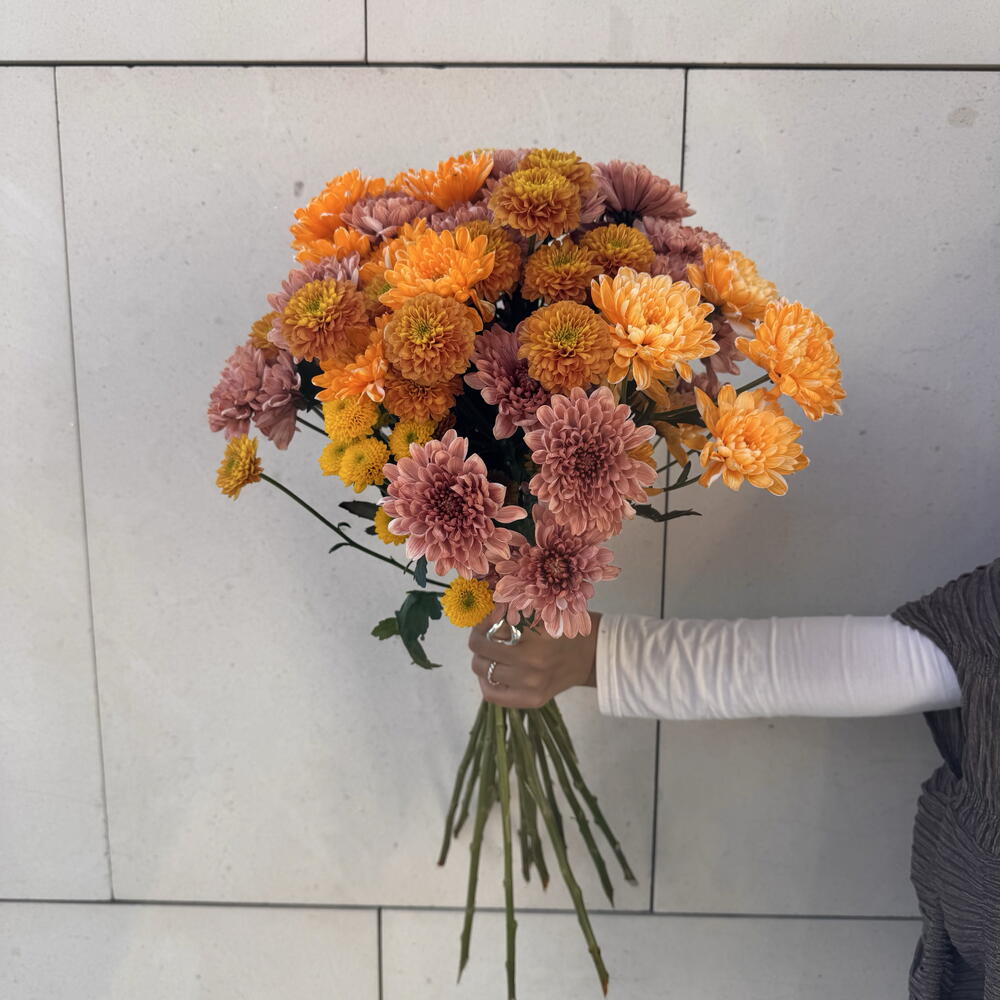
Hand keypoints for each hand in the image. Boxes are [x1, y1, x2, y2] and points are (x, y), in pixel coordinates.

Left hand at [468, 608, 599, 707]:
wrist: (588, 656)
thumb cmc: (562, 630)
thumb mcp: (543, 613)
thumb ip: (515, 610)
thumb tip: (487, 610)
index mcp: (537, 635)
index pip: (493, 625)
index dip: (485, 618)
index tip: (488, 615)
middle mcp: (533, 662)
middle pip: (482, 648)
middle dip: (478, 637)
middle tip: (482, 634)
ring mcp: (532, 685)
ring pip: (483, 670)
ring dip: (480, 658)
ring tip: (487, 653)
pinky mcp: (531, 700)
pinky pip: (491, 694)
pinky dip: (485, 681)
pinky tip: (491, 672)